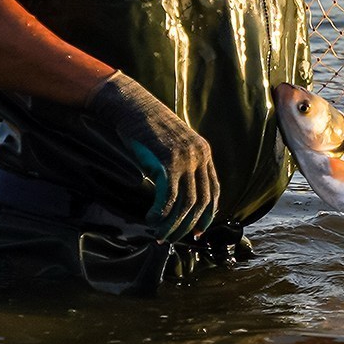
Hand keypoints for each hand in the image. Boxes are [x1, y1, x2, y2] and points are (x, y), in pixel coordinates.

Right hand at [88, 71, 219, 242]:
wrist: (130, 104)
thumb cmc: (144, 128)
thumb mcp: (168, 148)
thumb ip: (177, 169)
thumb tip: (173, 200)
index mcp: (203, 152)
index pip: (213, 191)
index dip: (207, 216)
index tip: (197, 233)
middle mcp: (199, 155)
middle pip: (201, 201)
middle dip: (187, 226)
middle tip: (171, 239)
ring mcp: (185, 157)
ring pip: (186, 202)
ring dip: (172, 224)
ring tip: (159, 235)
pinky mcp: (168, 159)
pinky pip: (169, 195)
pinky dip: (161, 212)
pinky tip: (151, 218)